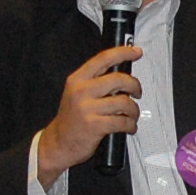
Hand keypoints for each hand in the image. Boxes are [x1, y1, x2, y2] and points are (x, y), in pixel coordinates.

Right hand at [37, 45, 142, 178]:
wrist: (58, 142)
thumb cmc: (72, 118)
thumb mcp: (76, 93)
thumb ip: (95, 81)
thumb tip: (122, 76)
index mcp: (77, 79)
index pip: (103, 58)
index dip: (123, 52)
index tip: (136, 52)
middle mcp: (81, 91)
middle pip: (119, 79)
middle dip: (135, 85)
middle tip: (137, 92)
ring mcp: (87, 109)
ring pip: (124, 102)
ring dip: (134, 110)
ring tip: (132, 115)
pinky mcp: (94, 126)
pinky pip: (122, 121)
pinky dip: (130, 125)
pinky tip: (129, 127)